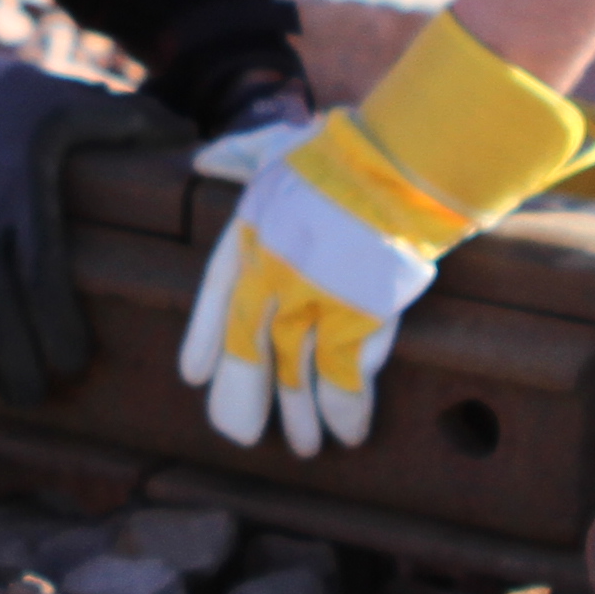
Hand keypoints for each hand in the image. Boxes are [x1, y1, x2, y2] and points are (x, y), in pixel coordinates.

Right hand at [0, 0, 164, 405]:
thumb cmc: (11, 97)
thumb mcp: (74, 99)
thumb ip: (133, 121)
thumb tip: (191, 136)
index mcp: (23, 194)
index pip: (38, 272)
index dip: (54, 321)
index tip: (76, 359)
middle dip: (16, 357)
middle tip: (39, 396)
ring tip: (16, 390)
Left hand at [182, 16, 594, 456]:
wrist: (401, 158)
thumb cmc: (344, 149)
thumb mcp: (278, 146)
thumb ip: (239, 156)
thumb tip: (205, 159)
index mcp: (247, 230)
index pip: (215, 293)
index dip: (205, 336)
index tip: (193, 376)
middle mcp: (270, 269)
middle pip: (250, 344)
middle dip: (244, 393)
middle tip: (239, 434)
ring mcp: (312, 296)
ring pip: (295, 370)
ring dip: (299, 415)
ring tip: (303, 447)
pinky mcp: (356, 315)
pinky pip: (341, 376)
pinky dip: (345, 409)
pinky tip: (348, 433)